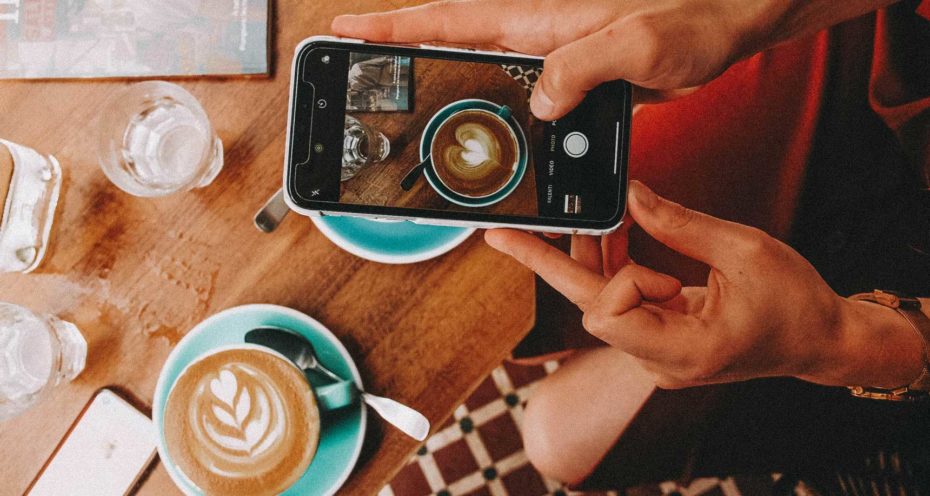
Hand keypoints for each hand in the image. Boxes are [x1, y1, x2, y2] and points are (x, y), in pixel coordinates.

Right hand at [333, 0, 894, 120]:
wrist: (730, 25)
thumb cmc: (693, 21)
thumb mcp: (637, 42)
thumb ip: (582, 68)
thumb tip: (538, 101)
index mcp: (538, 23)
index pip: (450, 21)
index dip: (394, 27)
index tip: (347, 30)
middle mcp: (537, 41)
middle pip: (452, 49)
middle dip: (401, 58)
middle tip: (359, 78)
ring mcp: (554, 62)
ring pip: (483, 78)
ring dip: (445, 91)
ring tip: (407, 114)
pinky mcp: (575, 83)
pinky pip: (521, 99)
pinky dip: (495, 113)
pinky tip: (489, 136)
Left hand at [486, 181, 925, 388]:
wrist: (821, 341)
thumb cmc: (795, 302)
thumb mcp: (745, 252)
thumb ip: (681, 224)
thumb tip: (631, 193)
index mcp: (683, 351)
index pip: (607, 317)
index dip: (619, 279)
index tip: (655, 259)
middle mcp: (659, 360)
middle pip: (588, 307)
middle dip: (550, 263)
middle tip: (500, 232)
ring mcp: (657, 352)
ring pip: (603, 301)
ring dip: (593, 256)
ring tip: (583, 211)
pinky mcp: (661, 338)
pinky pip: (624, 300)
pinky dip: (619, 264)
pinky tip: (619, 228)